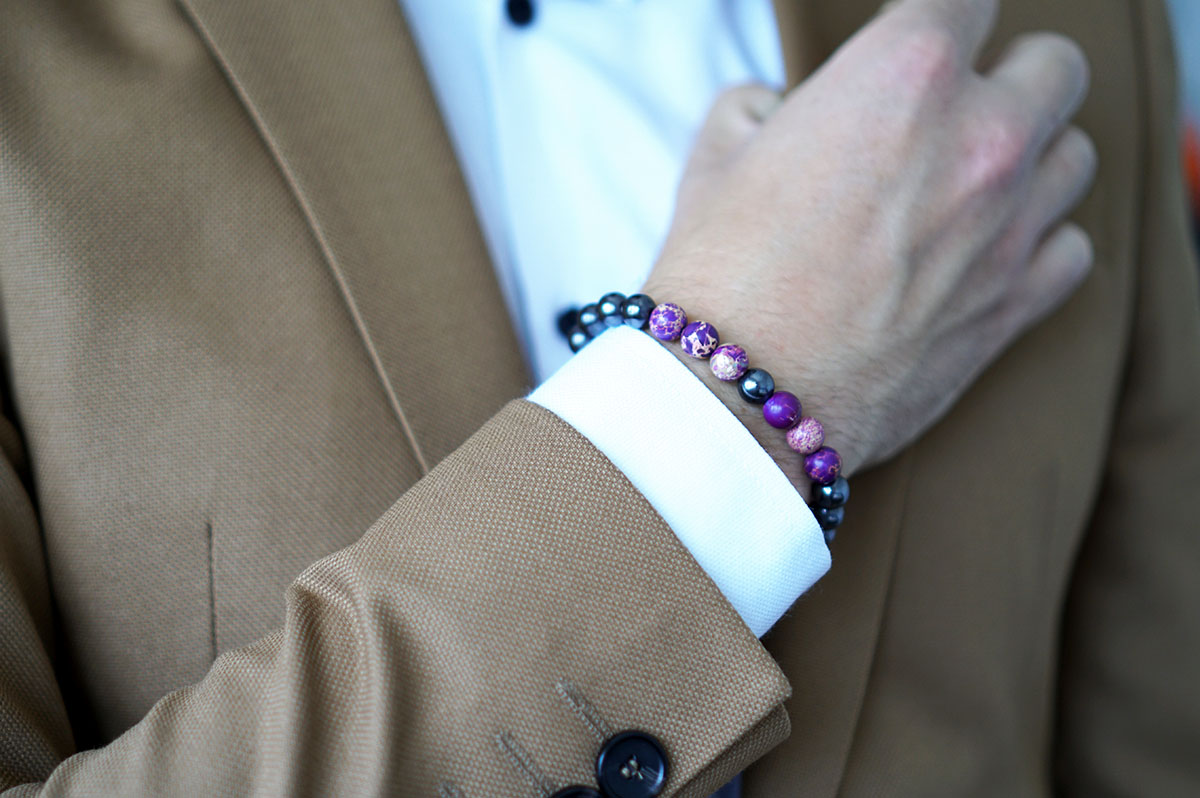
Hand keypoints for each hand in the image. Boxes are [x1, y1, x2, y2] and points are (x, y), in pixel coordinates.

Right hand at [643, 0, 1094, 488]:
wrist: (736, 397)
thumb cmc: (720, 273)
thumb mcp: (718, 153)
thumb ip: (768, 105)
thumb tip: (786, 112)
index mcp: (904, 74)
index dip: (937, 22)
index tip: (917, 52)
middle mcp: (980, 135)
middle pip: (1054, 65)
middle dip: (1009, 79)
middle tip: (958, 115)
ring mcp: (1011, 224)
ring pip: (1074, 155)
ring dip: (1031, 160)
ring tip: (973, 189)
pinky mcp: (1019, 304)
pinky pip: (1072, 247)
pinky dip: (1038, 243)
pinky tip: (986, 255)